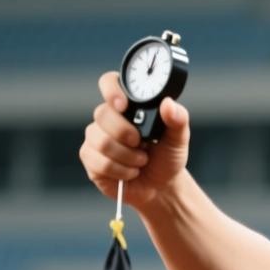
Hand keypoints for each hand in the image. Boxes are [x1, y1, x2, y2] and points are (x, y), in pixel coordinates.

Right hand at [79, 71, 189, 210]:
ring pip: (101, 141)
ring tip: (141, 161)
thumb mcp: (178, 139)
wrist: (162, 186)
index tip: (124, 105)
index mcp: (127, 105)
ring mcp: (95, 137)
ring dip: (128, 156)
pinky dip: (121, 171)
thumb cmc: (167, 157)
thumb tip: (168, 103)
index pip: (109, 82)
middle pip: (102, 114)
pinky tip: (131, 172)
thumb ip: (178, 120)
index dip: (111, 90)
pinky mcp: (90, 159)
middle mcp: (107, 118)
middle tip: (143, 144)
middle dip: (126, 133)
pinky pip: (98, 162)